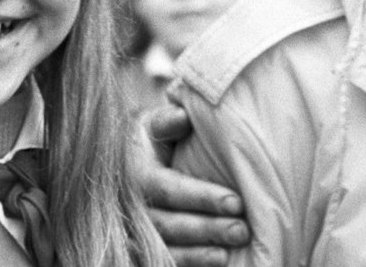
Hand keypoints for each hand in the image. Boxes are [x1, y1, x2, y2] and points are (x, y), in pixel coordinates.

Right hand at [134, 102, 250, 265]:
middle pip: (169, 225)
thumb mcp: (153, 123)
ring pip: (165, 248)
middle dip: (207, 229)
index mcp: (136, 174)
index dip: (202, 198)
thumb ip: (166, 121)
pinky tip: (215, 262)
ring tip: (228, 253)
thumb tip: (182, 114)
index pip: (170, 189)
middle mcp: (131, 207)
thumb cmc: (152, 139)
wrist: (124, 162)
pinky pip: (162, 261)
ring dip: (198, 253)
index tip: (236, 202)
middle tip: (242, 230)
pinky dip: (188, 264)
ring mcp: (133, 232)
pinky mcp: (140, 247)